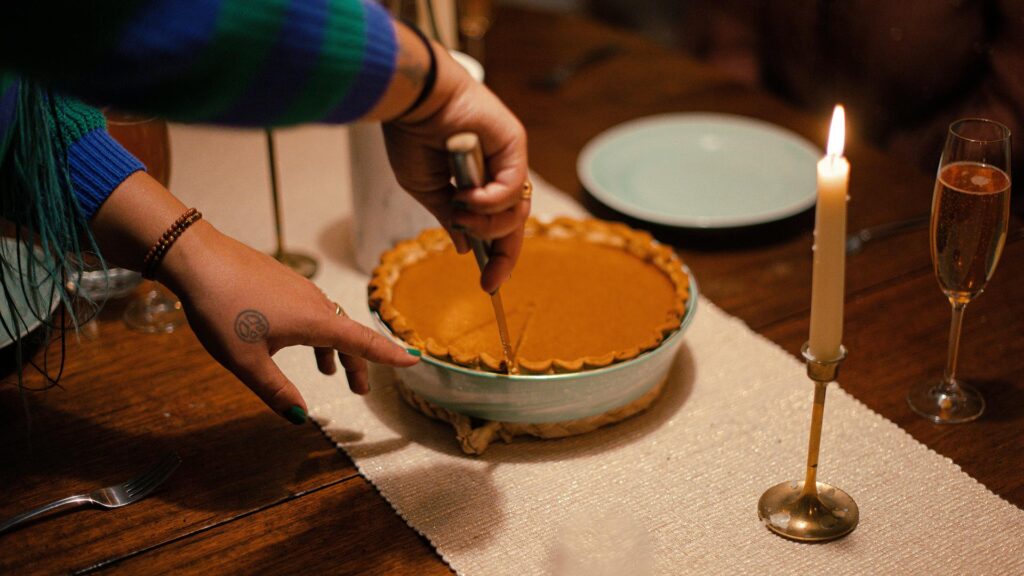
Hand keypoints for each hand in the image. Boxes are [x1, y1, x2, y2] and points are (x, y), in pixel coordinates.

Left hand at [161, 224, 418, 423]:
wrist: (196, 257)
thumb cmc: (220, 309)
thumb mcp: (245, 361)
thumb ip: (275, 390)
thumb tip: (299, 416)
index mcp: (315, 322)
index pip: (363, 342)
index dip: (391, 354)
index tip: (416, 360)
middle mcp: (315, 302)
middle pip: (346, 336)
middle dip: (356, 363)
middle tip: (358, 391)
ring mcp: (299, 287)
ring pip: (327, 322)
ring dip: (332, 348)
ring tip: (326, 370)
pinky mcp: (282, 279)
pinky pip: (310, 309)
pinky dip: (313, 331)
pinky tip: (288, 339)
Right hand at [382, 42, 529, 293]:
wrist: (410, 101)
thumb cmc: (411, 137)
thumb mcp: (427, 190)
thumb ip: (450, 218)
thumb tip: (463, 247)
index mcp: (479, 183)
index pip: (498, 227)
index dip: (497, 258)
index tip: (488, 285)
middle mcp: (498, 172)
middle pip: (514, 225)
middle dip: (503, 255)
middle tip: (488, 277)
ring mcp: (509, 159)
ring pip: (516, 212)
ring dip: (488, 224)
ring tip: (460, 213)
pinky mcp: (514, 144)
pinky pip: (513, 188)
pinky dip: (491, 201)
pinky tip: (467, 195)